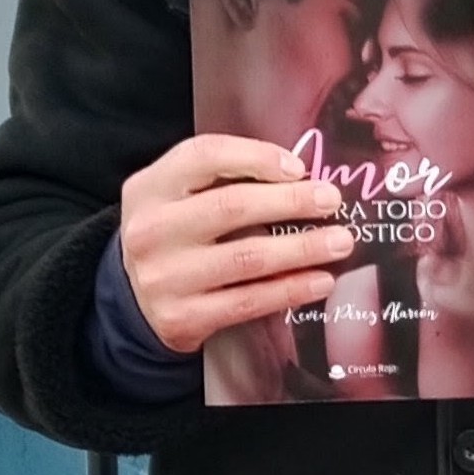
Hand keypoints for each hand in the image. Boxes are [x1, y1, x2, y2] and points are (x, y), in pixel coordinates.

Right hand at [119, 133, 353, 352]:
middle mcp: (151, 230)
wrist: (134, 302)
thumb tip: (300, 175)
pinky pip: (248, 301)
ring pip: (246, 258)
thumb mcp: (176, 196)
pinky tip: (321, 281)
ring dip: (302, 248)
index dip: (256, 157)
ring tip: (340, 241)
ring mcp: (164, 277)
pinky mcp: (182, 318)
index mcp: (149, 188)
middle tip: (332, 200)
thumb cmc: (174, 236)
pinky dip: (290, 290)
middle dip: (290, 202)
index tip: (299, 167)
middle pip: (230, 206)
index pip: (204, 156)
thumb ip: (222, 178)